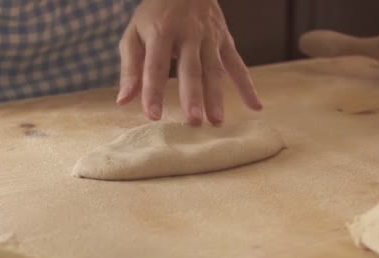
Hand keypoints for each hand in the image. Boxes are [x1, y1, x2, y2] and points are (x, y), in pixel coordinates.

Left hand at [117, 0, 262, 125]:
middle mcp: (188, 35)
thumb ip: (130, 68)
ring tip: (216, 122)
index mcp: (161, 32)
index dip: (154, 91)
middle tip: (193, 121)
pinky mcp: (225, 41)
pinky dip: (247, 86)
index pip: (156, 66)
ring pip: (214, 70)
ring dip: (216, 97)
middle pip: (191, 69)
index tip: (153, 116)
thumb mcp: (134, 33)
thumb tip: (123, 102)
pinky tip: (255, 107)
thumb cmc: (154, 15)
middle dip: (192, 96)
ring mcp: (210, 38)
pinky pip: (238, 65)